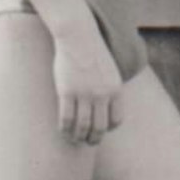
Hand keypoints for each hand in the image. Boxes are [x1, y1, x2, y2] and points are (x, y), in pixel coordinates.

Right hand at [53, 28, 123, 146]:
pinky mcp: (67, 91)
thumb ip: (108, 89)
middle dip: (94, 139)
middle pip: (100, 127)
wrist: (78, 36)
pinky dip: (65, 129)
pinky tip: (62, 131)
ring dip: (78, 137)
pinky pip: (66, 117)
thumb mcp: (109, 71)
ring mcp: (84, 93)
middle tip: (88, 143)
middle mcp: (102, 94)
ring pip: (82, 126)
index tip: (101, 131)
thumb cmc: (92, 53)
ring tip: (75, 140)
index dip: (109, 129)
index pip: (116, 120)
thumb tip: (103, 108)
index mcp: (116, 89)